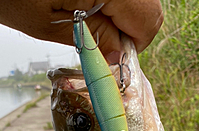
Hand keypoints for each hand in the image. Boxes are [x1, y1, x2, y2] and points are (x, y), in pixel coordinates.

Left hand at [0, 0, 163, 57]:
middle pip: (148, 6)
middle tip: (98, 42)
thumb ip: (92, 40)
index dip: (133, 45)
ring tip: (86, 20)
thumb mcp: (49, 24)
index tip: (113, 57)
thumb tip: (118, 56)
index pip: (148, 21)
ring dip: (119, 13)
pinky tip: (82, 3)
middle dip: (128, 29)